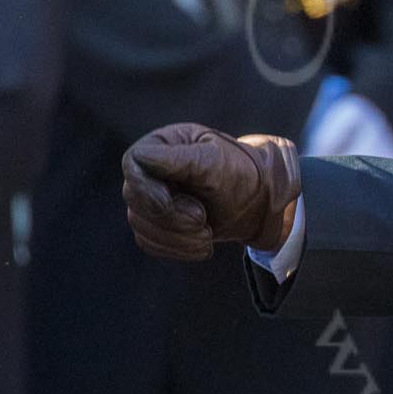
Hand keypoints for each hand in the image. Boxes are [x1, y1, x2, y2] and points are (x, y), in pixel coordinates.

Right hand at [122, 123, 299, 260]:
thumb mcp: (214, 162)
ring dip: (176, 236)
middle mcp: (151, 170)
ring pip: (139, 224)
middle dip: (170, 216)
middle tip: (202, 219)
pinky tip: (202, 245)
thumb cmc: (239, 174)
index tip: (168, 202)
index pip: (133, 163)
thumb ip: (178, 159)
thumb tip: (139, 158)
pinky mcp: (156, 224)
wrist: (259, 203)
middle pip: (134, 198)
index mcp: (163, 145)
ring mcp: (150, 198)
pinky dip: (177, 248)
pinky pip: (150, 243)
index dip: (146, 187)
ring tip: (207, 234)